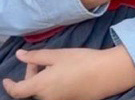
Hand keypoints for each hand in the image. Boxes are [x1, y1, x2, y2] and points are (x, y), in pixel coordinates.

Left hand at [2, 46, 134, 99]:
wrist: (108, 73)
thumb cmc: (82, 61)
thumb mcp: (58, 55)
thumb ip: (36, 56)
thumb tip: (19, 55)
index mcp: (41, 86)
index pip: (17, 91)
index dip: (10, 86)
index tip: (7, 80)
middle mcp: (47, 98)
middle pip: (31, 90)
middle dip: (31, 76)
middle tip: (40, 61)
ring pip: (43, 93)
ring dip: (42, 81)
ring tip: (54, 66)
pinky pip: (55, 95)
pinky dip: (53, 86)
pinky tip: (65, 74)